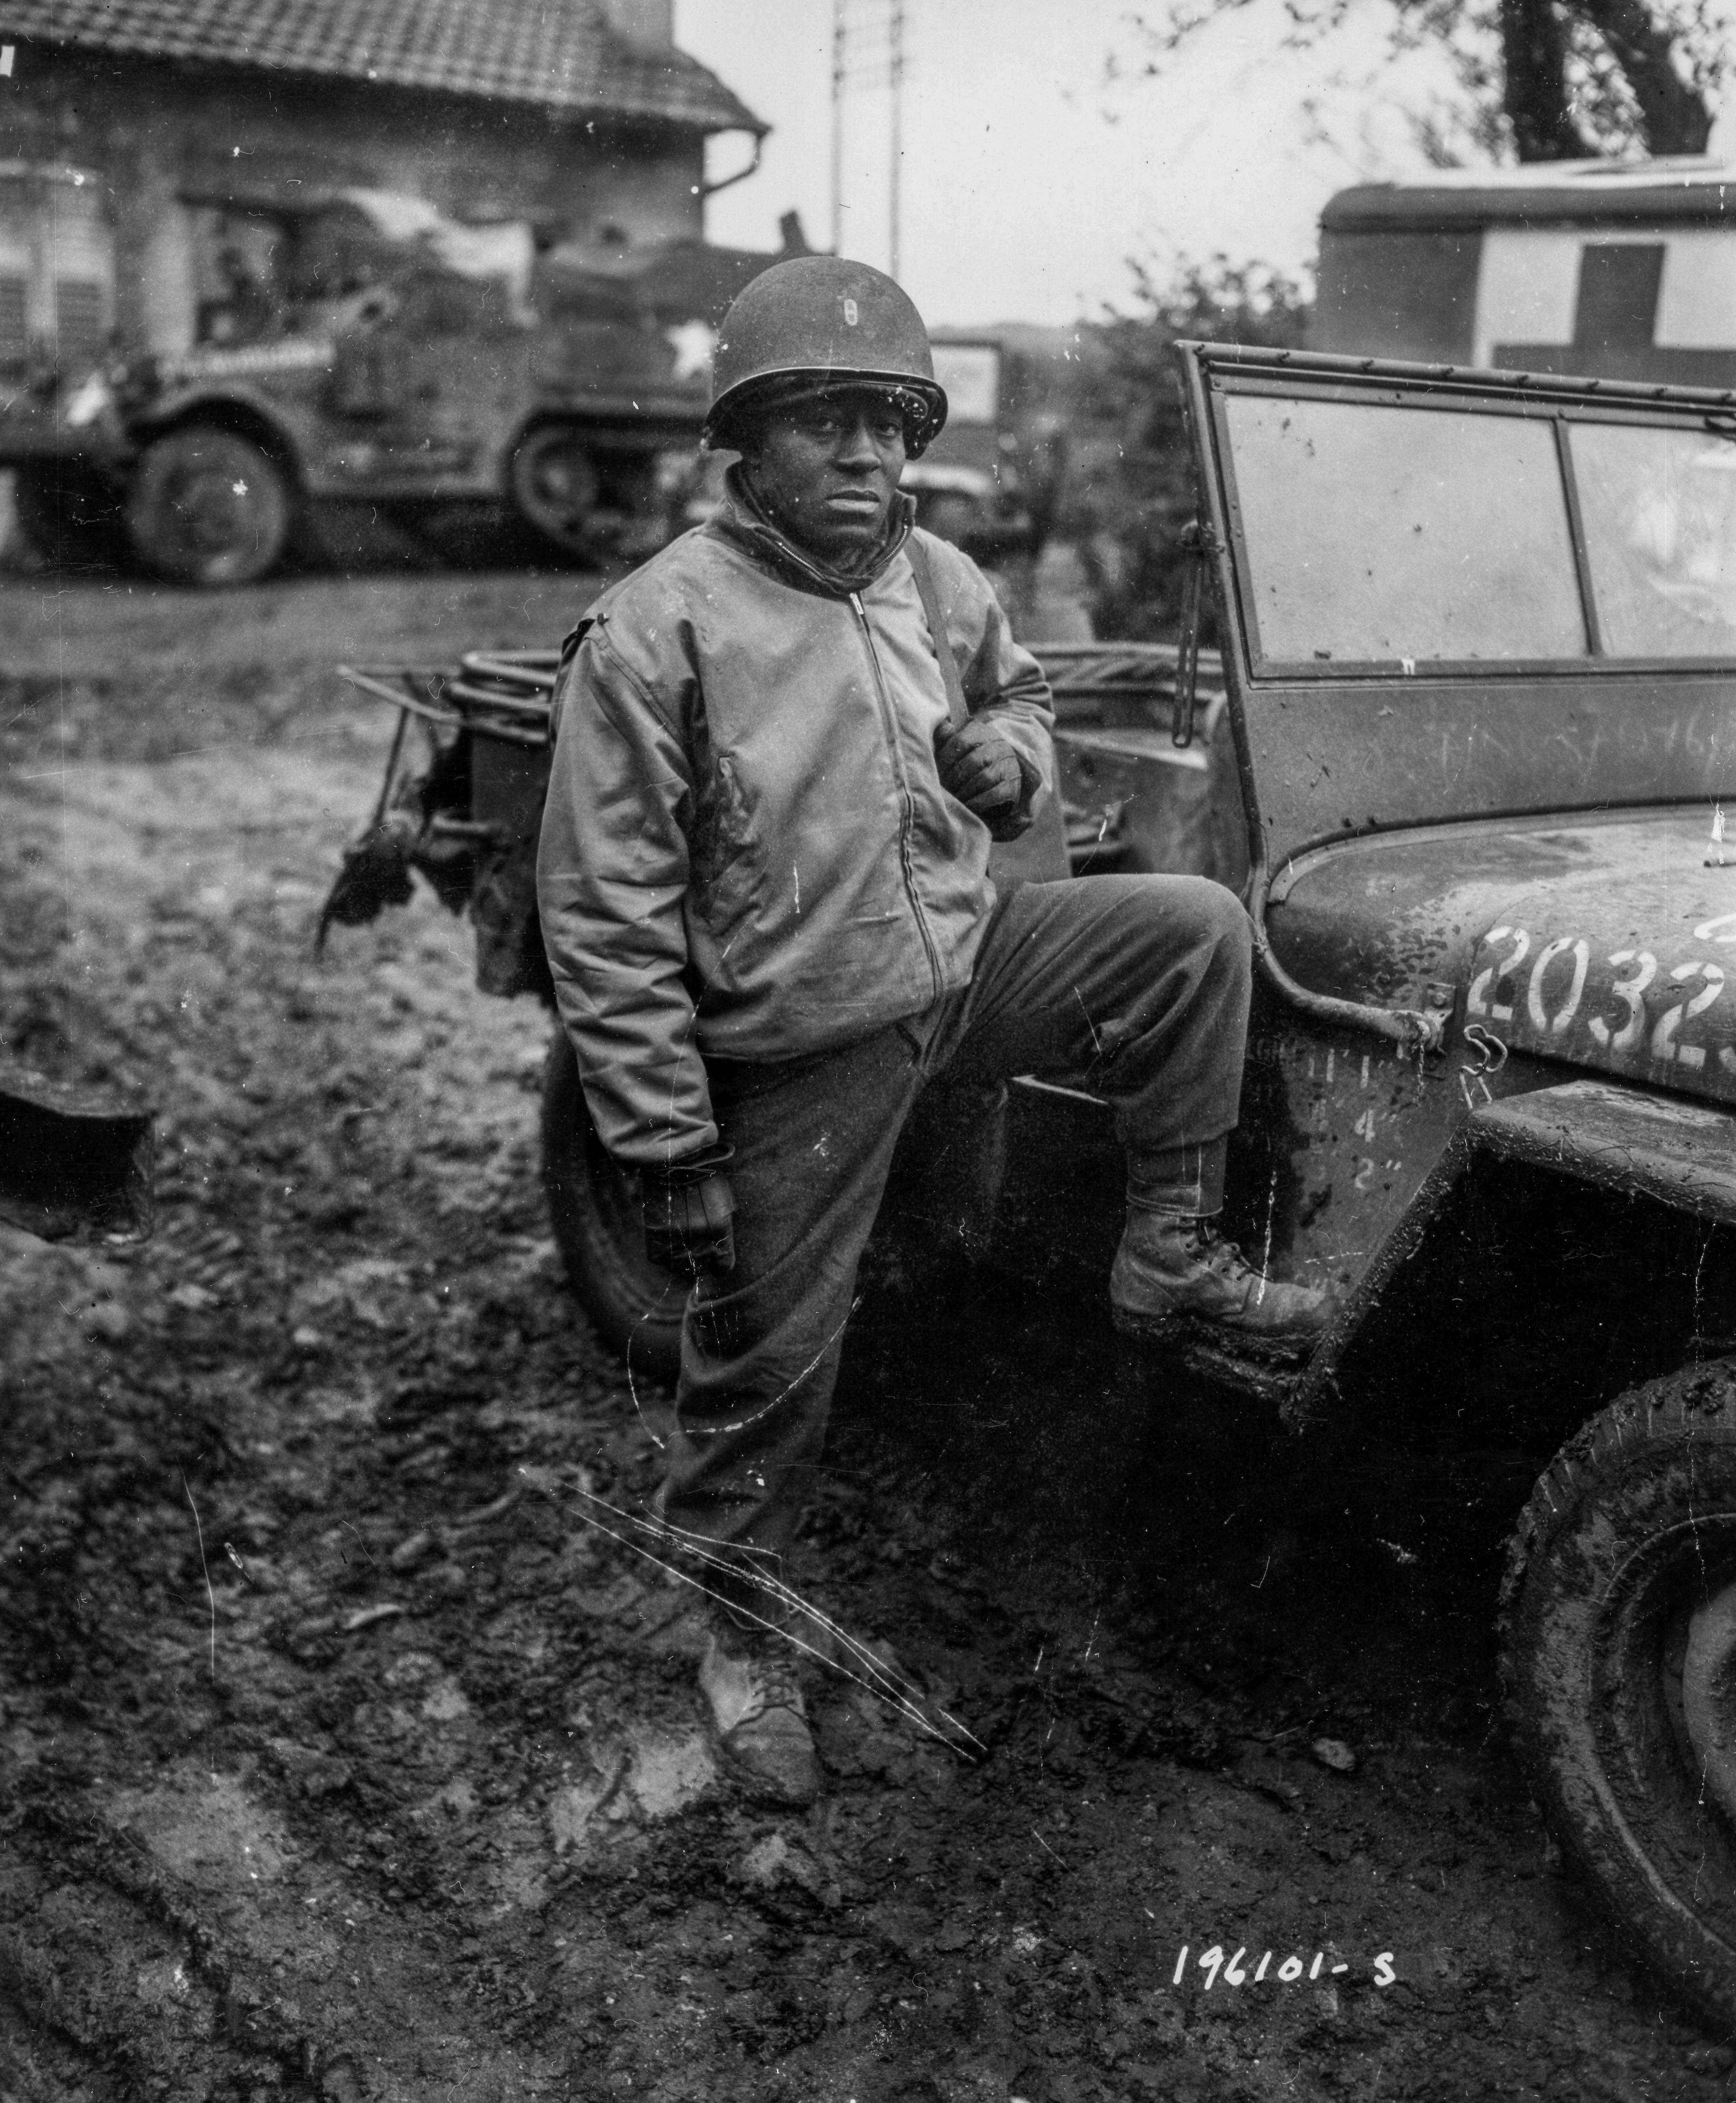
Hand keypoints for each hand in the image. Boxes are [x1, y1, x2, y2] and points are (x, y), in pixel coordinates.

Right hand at [641, 1146, 735, 1277]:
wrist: (675, 1164)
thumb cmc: (704, 1179)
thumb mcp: (723, 1203)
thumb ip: (723, 1228)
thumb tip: (719, 1249)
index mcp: (721, 1233)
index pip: (724, 1267)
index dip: (720, 1264)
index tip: (716, 1259)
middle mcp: (700, 1243)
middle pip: (701, 1269)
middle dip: (701, 1261)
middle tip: (695, 1249)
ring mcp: (677, 1243)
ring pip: (679, 1268)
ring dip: (680, 1261)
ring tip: (680, 1247)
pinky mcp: (656, 1239)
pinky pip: (659, 1259)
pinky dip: (662, 1254)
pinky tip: (666, 1242)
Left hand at [935, 718, 1024, 823]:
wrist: (999, 773)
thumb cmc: (971, 757)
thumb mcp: (959, 743)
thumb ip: (948, 736)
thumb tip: (943, 727)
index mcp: (983, 732)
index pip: (961, 741)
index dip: (946, 757)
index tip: (936, 770)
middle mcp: (999, 746)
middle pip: (974, 760)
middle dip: (955, 777)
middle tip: (944, 788)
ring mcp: (1008, 766)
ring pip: (985, 778)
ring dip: (965, 790)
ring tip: (953, 797)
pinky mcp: (1012, 785)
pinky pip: (996, 794)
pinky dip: (979, 802)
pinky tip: (967, 806)